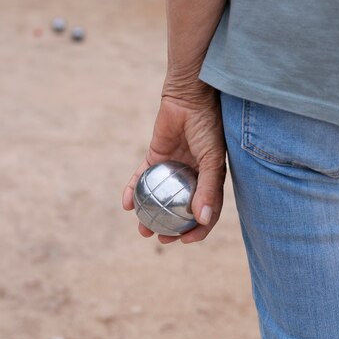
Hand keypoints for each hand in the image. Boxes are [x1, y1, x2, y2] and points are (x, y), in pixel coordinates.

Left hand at [122, 76, 226, 243]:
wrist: (189, 97)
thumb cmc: (208, 127)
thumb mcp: (212, 160)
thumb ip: (209, 189)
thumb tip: (202, 220)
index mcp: (209, 181)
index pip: (205, 213)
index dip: (197, 231)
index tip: (184, 241)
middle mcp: (191, 178)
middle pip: (179, 210)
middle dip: (170, 228)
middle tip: (159, 239)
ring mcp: (172, 169)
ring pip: (158, 197)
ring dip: (150, 215)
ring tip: (141, 229)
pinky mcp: (154, 157)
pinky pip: (142, 178)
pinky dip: (133, 190)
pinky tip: (126, 204)